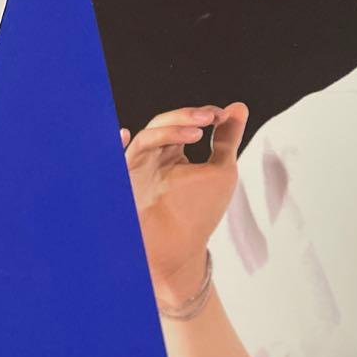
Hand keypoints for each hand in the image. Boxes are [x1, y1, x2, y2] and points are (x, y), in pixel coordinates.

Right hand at [120, 102, 247, 303]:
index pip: (182, 123)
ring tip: (196, 133)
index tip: (220, 115)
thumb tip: (238, 106)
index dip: (199, 115)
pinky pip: (118, 161)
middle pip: (162, 124)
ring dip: (170, 130)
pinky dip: (118, 146)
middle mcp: (152, 156)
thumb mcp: (221, 170)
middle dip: (186, 116)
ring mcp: (138, 169)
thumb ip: (227, 138)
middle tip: (211, 117)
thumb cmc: (198, 213)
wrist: (178, 250)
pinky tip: (125, 133)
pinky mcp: (126, 184)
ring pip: (146, 139)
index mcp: (173, 150)